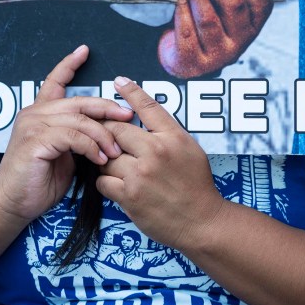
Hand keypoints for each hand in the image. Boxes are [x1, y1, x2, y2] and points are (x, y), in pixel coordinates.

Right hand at [0, 46, 133, 221]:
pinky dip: (90, 146)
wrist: (13, 203)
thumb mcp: (64, 155)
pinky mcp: (35, 141)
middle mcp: (34, 114)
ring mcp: (32, 125)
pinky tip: (99, 159)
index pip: (54, 81)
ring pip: (79, 119)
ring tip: (114, 151)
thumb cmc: (38, 182)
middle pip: (78, 101)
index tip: (84, 51)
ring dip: (102, 135)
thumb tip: (107, 131)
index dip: (69, 64)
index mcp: (40, 114)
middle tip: (128, 117)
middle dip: (107, 108)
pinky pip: (72, 136)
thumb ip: (78, 138)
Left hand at [96, 77, 224, 250]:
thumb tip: (144, 118)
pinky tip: (117, 185)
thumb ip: (167, 133)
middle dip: (106, 132)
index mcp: (173, 137)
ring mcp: (141, 174)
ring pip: (105, 156)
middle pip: (115, 129)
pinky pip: (103, 181)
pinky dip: (105, 182)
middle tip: (104, 137)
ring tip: (116, 167)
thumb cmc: (197, 186)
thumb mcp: (190, 149)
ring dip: (106, 161)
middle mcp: (156, 152)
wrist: (202, 222)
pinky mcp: (129, 196)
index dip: (130, 92)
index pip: (148, 107)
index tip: (120, 82)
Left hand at [158, 0, 272, 78]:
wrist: (186, 62)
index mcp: (250, 29)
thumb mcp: (225, 15)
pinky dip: (181, 11)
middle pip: (234, 6)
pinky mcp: (193, 62)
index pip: (261, 4)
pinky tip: (181, 2)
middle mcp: (237, 44)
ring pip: (208, 18)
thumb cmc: (206, 32)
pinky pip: (186, 31)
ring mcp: (216, 55)